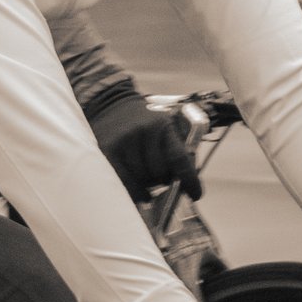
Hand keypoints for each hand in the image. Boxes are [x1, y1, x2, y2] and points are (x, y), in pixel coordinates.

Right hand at [86, 86, 199, 202]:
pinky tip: (140, 193)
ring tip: (148, 178)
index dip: (189, 180)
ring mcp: (123, 141)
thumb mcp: (170, 127)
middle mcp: (143, 131)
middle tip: (164, 179)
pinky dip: (133, 190)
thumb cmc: (148, 123)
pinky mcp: (106, 150)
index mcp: (164, 125)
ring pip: (141, 178)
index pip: (179, 158)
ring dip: (148, 185)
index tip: (196, 195)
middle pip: (159, 172)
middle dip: (165, 180)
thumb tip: (184, 183)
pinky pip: (122, 179)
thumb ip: (180, 150)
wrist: (113, 106)